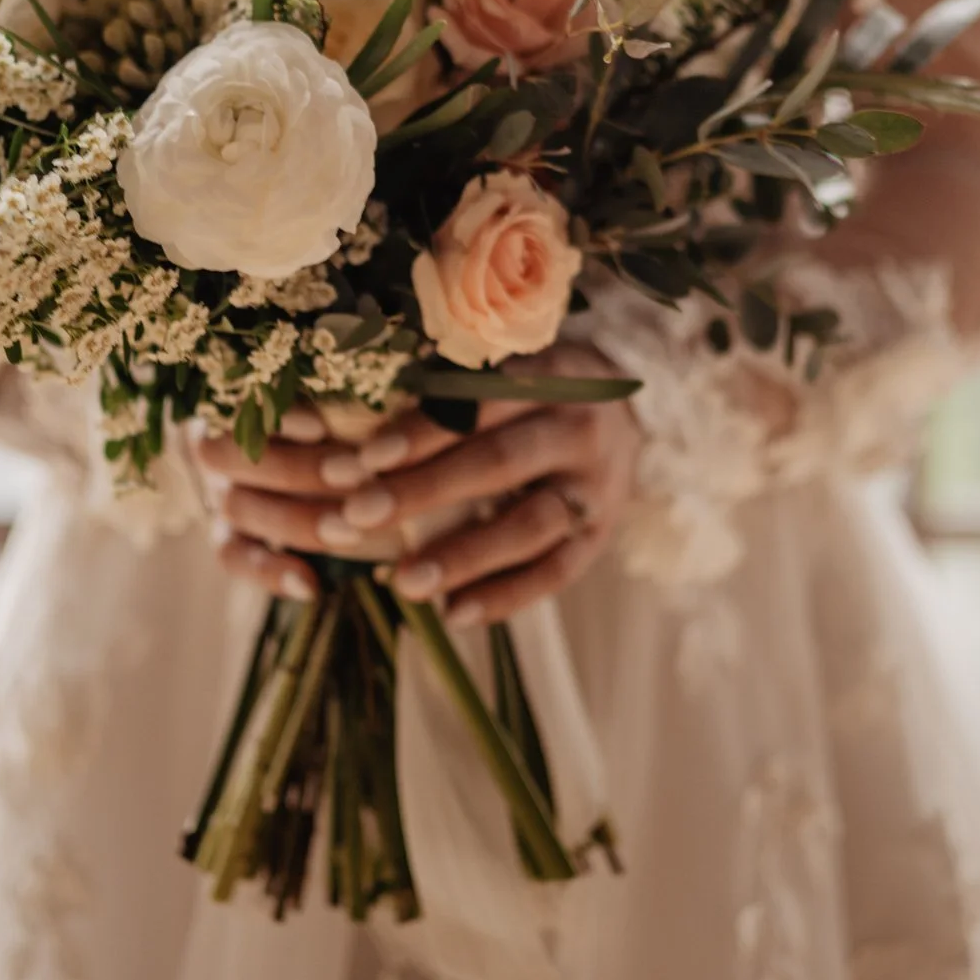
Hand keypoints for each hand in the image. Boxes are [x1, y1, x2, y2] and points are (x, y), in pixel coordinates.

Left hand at [193, 345, 639, 627]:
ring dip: (464, 556)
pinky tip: (454, 615)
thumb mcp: (504, 365)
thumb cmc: (532, 390)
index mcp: (548, 374)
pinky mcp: (601, 536)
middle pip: (498, 462)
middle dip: (424, 492)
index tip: (361, 458)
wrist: (628, 419)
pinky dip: (505, 597)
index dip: (419, 429)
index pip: (479, 400)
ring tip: (404, 584)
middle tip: (357, 518)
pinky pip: (555, 573)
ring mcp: (596, 486)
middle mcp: (577, 427)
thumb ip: (446, 380)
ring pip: (529, 525)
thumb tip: (351, 398)